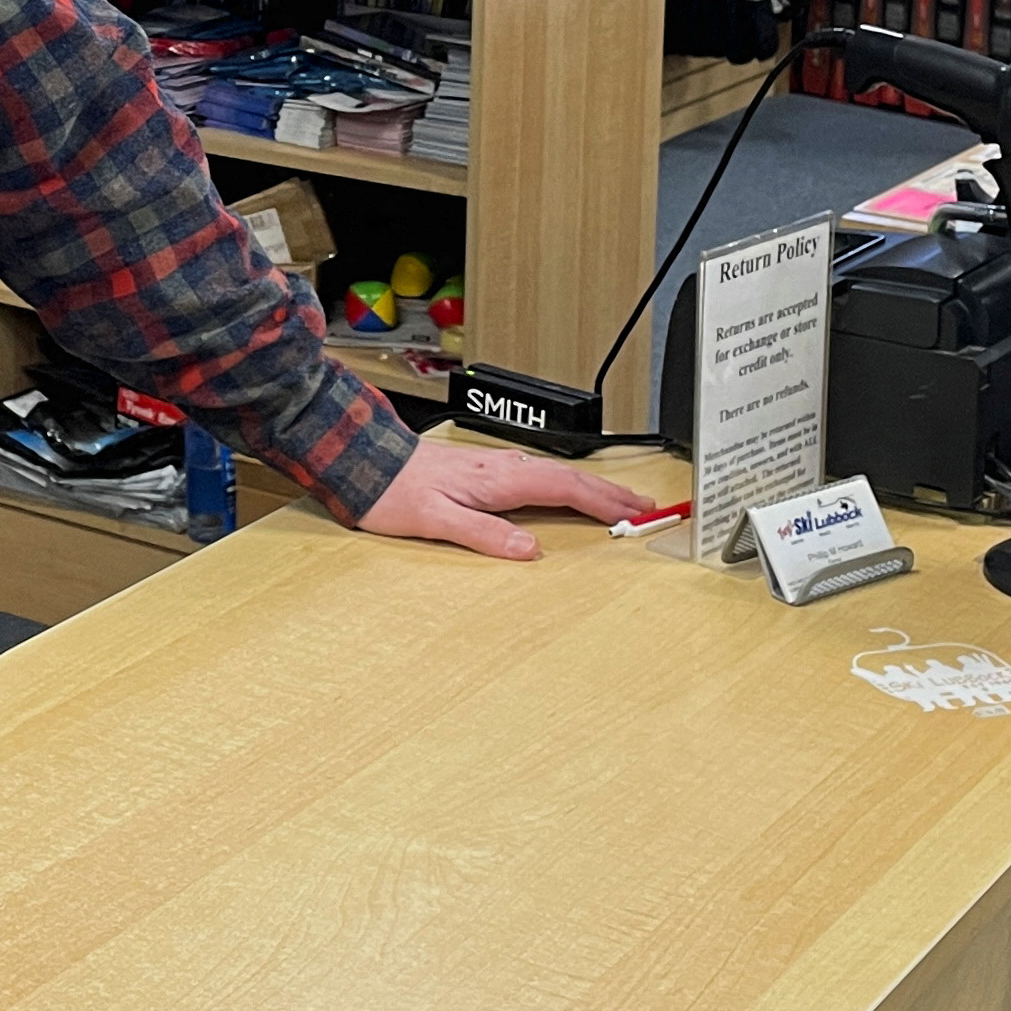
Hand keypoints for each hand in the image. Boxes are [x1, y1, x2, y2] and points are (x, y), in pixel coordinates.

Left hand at [355, 433, 652, 559]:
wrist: (364, 461)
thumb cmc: (393, 491)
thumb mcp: (435, 520)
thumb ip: (483, 534)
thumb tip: (528, 550)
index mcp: (499, 479)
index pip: (566, 489)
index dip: (604, 503)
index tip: (634, 515)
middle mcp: (502, 468)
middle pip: (570, 480)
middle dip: (611, 493)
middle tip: (646, 507)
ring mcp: (495, 466)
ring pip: (557, 476)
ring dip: (592, 489)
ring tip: (619, 501)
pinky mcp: (484, 469)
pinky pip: (539, 476)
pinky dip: (565, 486)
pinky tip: (567, 493)